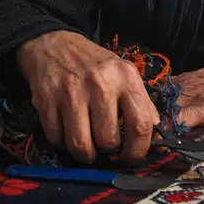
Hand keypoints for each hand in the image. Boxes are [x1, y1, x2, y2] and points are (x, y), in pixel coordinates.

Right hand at [16, 31, 160, 163]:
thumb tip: (157, 139)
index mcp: (125, 76)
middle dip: (108, 151)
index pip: (140, 124)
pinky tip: (67, 133)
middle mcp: (100, 82)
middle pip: (108, 140)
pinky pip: (57, 138)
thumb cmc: (95, 65)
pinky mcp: (47, 99)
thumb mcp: (124, 75)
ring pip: (81, 144)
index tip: (132, 157)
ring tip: (87, 147)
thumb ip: (143, 105)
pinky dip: (62, 143)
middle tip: (105, 145)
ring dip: (85, 154)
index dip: (138, 150)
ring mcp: (71, 91)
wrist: (55, 45)